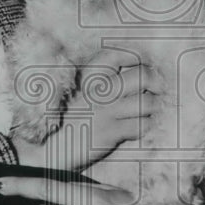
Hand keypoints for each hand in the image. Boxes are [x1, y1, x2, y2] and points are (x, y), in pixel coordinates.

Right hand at [13, 49, 159, 172]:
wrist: (42, 151)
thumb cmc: (59, 124)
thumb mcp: (73, 96)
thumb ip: (94, 86)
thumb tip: (121, 79)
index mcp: (87, 76)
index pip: (118, 54)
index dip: (137, 58)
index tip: (144, 66)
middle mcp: (99, 89)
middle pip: (144, 75)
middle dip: (159, 83)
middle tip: (162, 92)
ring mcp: (106, 110)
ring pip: (149, 101)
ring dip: (157, 108)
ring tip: (156, 114)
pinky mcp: (111, 132)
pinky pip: (143, 125)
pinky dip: (150, 127)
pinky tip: (147, 130)